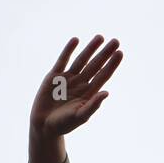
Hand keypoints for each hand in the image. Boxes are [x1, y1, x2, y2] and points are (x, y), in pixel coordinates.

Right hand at [28, 35, 122, 162]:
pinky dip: (68, 50)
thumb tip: (107, 92)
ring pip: (82, 60)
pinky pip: (63, 60)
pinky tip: (76, 40)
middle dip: (105, 53)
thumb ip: (93, 105)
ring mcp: (68, 78)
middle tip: (116, 41)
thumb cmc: (64, 125)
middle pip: (95, 65)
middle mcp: (81, 83)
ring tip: (100, 37)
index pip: (103, 75)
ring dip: (90, 49)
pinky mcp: (54, 76)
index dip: (112, 64)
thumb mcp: (80, 116)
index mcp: (89, 93)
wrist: (43, 126)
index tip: (120, 53)